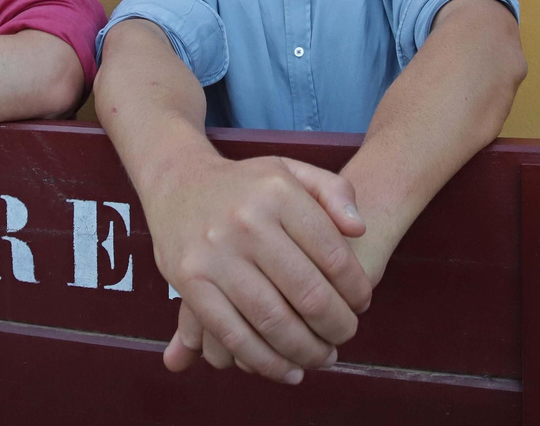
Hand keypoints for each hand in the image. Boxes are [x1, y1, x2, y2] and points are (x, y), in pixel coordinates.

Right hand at [149, 154, 371, 383]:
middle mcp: (247, 222)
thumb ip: (334, 192)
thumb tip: (359, 231)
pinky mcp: (189, 283)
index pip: (334, 255)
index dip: (356, 289)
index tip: (361, 304)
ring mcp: (215, 254)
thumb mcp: (292, 170)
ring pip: (273, 321)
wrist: (178, 181)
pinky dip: (265, 362)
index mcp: (279, 193)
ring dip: (306, 351)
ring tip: (323, 357)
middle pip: (308, 294)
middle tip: (346, 335)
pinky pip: (233, 335)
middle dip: (337, 326)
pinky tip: (289, 370)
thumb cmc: (246, 184)